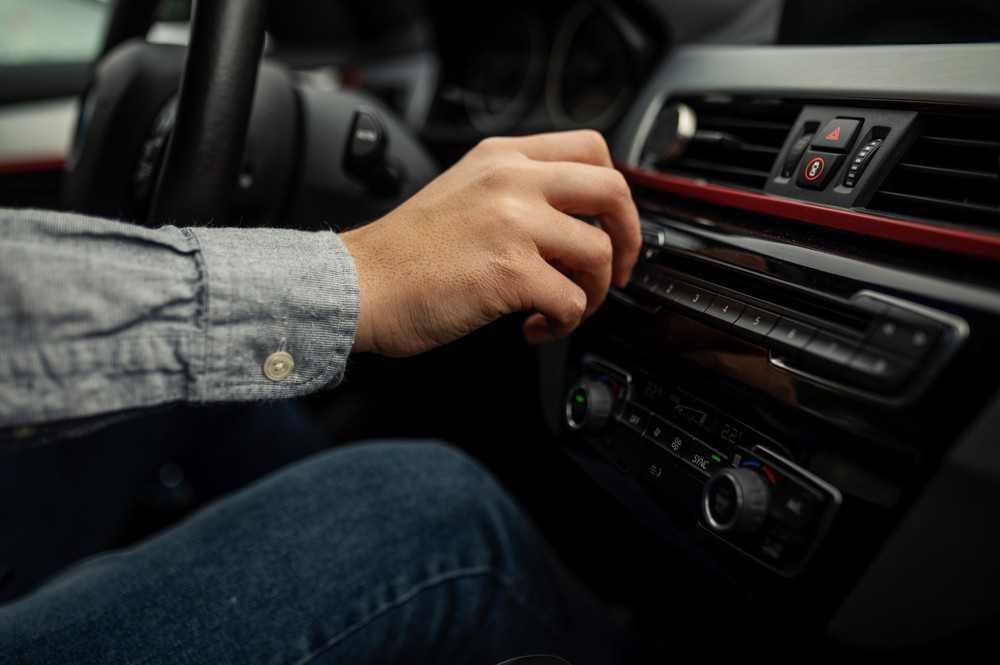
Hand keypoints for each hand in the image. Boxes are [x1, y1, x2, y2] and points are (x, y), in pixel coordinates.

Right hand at [339, 129, 640, 356]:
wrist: (358, 285)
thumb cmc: (402, 253)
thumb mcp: (462, 191)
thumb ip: (513, 192)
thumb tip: (568, 222)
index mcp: (501, 158)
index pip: (591, 148)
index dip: (614, 192)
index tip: (610, 223)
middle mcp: (512, 181)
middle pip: (612, 190)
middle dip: (630, 237)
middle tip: (617, 270)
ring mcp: (513, 223)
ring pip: (600, 253)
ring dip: (595, 292)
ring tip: (562, 309)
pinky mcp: (510, 272)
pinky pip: (573, 300)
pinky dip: (563, 324)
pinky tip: (534, 327)